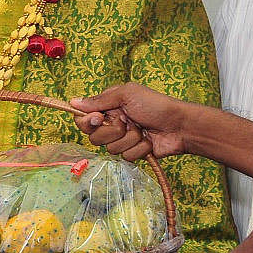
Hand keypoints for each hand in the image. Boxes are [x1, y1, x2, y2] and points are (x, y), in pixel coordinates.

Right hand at [72, 83, 193, 159]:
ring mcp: (123, 139)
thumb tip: (73, 102)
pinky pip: (126, 157)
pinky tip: (149, 141)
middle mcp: (112, 123)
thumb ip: (100, 100)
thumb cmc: (155, 105)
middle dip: (113, 131)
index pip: (83, 118)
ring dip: (129, 139)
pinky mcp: (133, 153)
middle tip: (128, 121)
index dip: (87, 122)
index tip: (98, 118)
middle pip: (95, 137)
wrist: (180, 126)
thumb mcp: (127, 95)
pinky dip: (139, 149)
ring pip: (111, 149)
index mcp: (108, 107)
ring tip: (142, 130)